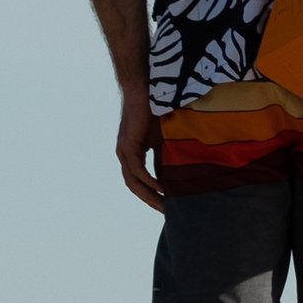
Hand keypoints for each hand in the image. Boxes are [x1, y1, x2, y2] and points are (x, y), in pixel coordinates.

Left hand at [116, 93, 164, 211]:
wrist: (144, 91)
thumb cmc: (155, 111)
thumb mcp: (162, 139)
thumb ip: (165, 155)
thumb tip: (178, 172)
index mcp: (131, 155)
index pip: (139, 181)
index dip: (150, 195)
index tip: (165, 205)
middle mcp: (124, 155)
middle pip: (134, 186)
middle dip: (150, 200)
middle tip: (165, 212)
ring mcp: (124, 151)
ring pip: (134, 181)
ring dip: (149, 195)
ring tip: (164, 205)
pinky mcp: (128, 145)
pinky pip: (137, 169)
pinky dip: (148, 181)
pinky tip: (161, 188)